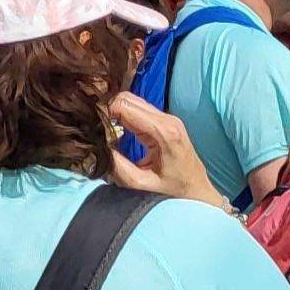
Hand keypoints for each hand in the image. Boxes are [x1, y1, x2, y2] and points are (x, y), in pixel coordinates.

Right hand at [105, 96, 225, 209]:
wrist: (197, 192)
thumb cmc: (172, 191)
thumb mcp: (141, 183)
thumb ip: (117, 165)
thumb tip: (95, 146)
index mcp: (164, 132)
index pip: (125, 106)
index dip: (104, 112)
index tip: (92, 127)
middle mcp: (167, 119)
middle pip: (127, 98)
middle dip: (107, 109)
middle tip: (95, 127)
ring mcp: (168, 118)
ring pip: (132, 100)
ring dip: (114, 111)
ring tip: (103, 129)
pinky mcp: (165, 121)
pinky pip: (138, 108)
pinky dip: (123, 114)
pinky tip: (116, 129)